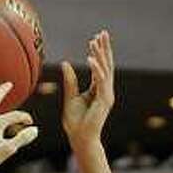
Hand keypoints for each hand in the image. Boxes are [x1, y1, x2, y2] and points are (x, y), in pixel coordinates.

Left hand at [61, 30, 114, 153]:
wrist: (80, 139)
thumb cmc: (75, 123)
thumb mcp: (70, 97)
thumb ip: (70, 81)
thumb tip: (65, 64)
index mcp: (98, 89)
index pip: (99, 67)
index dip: (98, 53)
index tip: (94, 39)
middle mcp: (105, 90)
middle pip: (106, 65)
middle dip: (104, 49)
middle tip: (102, 33)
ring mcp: (106, 95)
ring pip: (105, 70)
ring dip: (101, 55)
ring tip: (95, 41)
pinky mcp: (104, 101)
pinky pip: (101, 81)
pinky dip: (96, 69)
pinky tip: (91, 58)